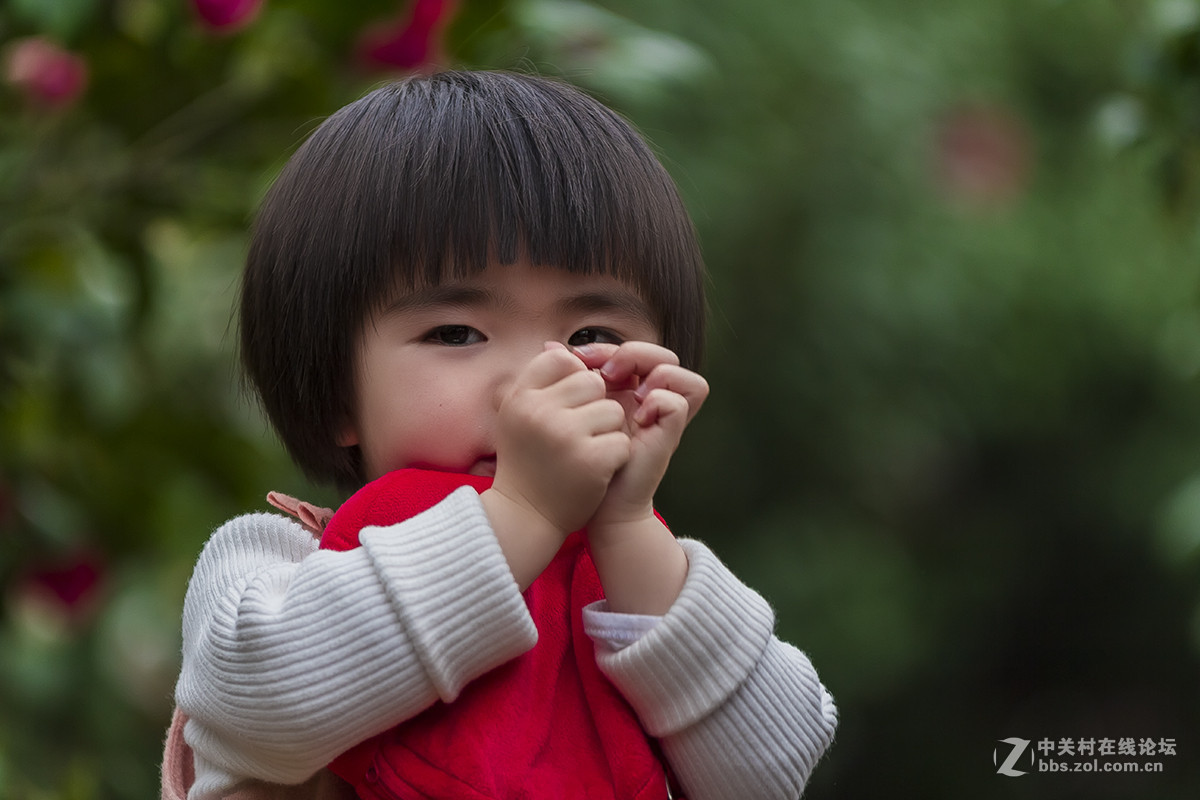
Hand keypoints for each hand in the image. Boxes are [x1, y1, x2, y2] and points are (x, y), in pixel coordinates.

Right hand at [485, 342, 630, 537]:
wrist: (526, 517)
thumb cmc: (527, 462)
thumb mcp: (519, 416)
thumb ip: (538, 383)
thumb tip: (558, 346)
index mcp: (520, 396)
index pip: (560, 359)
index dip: (573, 379)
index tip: (568, 406)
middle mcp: (539, 411)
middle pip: (593, 382)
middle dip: (594, 405)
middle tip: (578, 434)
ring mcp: (565, 435)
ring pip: (613, 410)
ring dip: (607, 431)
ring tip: (585, 453)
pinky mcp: (591, 459)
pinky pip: (621, 440)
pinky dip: (615, 457)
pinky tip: (595, 471)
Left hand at [571, 341, 708, 532]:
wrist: (592, 504)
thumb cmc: (577, 461)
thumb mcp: (567, 412)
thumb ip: (563, 380)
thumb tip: (549, 344)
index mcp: (625, 391)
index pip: (629, 350)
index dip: (606, 348)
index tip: (576, 359)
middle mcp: (647, 400)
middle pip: (659, 352)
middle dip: (630, 352)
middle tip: (603, 374)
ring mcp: (660, 417)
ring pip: (675, 368)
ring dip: (651, 371)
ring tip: (625, 393)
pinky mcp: (669, 435)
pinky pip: (679, 401)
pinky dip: (658, 402)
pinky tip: (634, 417)